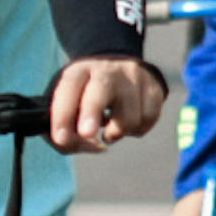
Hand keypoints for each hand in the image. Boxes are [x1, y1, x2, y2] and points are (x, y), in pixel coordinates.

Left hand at [48, 56, 165, 154]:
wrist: (119, 69)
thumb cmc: (86, 96)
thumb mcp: (69, 105)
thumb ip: (68, 134)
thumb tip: (93, 147)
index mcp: (79, 72)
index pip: (68, 88)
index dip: (63, 113)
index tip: (62, 137)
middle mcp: (106, 70)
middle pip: (101, 89)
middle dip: (91, 112)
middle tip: (86, 133)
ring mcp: (133, 78)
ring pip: (129, 116)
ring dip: (117, 132)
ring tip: (109, 127)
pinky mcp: (153, 88)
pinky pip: (147, 120)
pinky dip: (136, 130)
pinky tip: (126, 121)